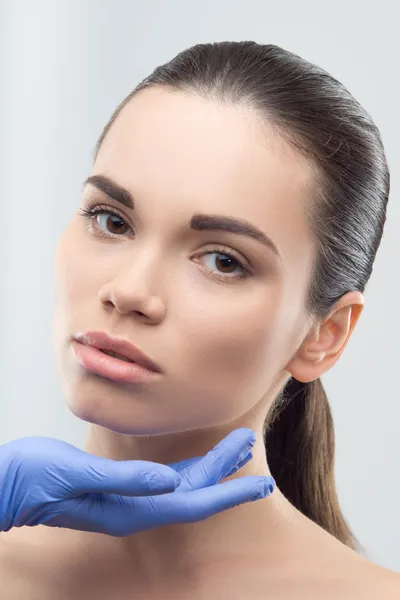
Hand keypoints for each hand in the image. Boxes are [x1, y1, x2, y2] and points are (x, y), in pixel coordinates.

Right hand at [0, 428, 274, 536]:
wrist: (3, 486)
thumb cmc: (31, 478)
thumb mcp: (74, 474)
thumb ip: (122, 479)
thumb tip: (169, 483)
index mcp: (129, 508)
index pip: (192, 503)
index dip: (228, 491)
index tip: (261, 482)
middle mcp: (134, 508)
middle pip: (193, 492)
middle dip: (226, 471)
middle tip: (252, 444)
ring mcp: (126, 499)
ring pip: (182, 485)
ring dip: (210, 467)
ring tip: (237, 447)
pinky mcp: (116, 487)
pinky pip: (163, 479)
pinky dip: (187, 468)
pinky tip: (197, 460)